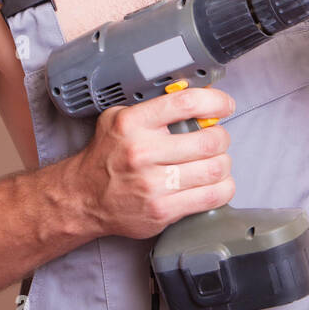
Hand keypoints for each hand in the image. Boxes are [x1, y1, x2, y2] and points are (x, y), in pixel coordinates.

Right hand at [71, 84, 235, 240]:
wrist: (84, 197)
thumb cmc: (107, 156)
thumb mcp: (119, 118)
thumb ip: (154, 107)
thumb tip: (198, 98)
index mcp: (132, 124)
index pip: (185, 103)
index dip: (215, 101)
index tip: (224, 105)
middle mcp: (142, 153)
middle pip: (209, 140)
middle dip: (221, 137)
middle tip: (217, 138)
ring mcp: (153, 185)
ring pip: (215, 169)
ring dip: (223, 163)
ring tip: (215, 161)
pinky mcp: (163, 211)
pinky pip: (212, 197)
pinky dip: (223, 188)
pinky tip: (214, 183)